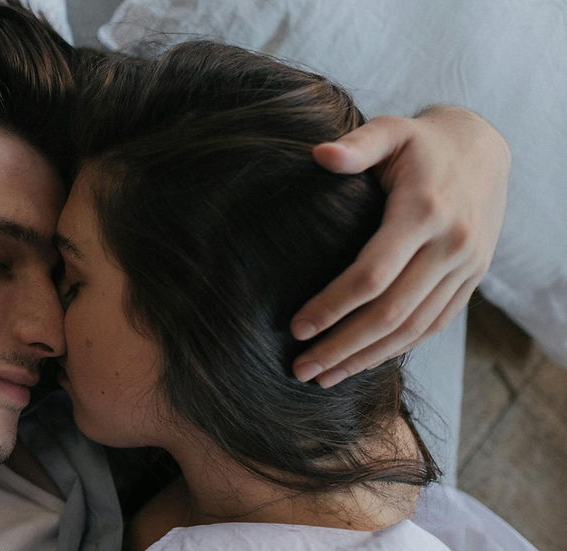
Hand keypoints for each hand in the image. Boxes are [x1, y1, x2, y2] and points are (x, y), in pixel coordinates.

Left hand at [291, 106, 508, 387]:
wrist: (484, 148)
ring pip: (414, 329)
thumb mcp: (391, 130)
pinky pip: (435, 325)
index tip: (296, 327)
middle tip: (300, 369)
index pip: (373, 275)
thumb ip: (357, 144)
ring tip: (324, 377)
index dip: (332, 306)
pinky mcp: (472, 279)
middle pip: (391, 313)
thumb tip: (319, 154)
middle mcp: (451, 246)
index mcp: (424, 212)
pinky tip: (364, 362)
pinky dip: (399, 349)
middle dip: (342, 346)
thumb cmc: (421, 142)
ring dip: (367, 358)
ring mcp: (466, 267)